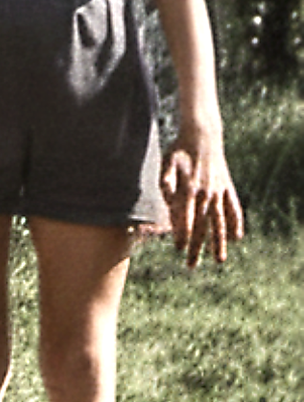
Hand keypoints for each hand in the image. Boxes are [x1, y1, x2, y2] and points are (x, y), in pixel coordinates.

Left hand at [161, 130, 245, 265]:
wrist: (202, 136)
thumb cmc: (179, 151)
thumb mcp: (165, 164)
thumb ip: (165, 183)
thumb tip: (167, 202)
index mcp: (188, 189)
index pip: (184, 218)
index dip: (181, 234)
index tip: (178, 249)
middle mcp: (205, 194)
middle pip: (201, 226)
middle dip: (196, 247)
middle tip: (191, 265)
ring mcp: (218, 192)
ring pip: (219, 222)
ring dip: (218, 242)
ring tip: (219, 260)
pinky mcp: (227, 188)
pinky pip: (233, 209)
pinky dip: (236, 223)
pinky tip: (238, 237)